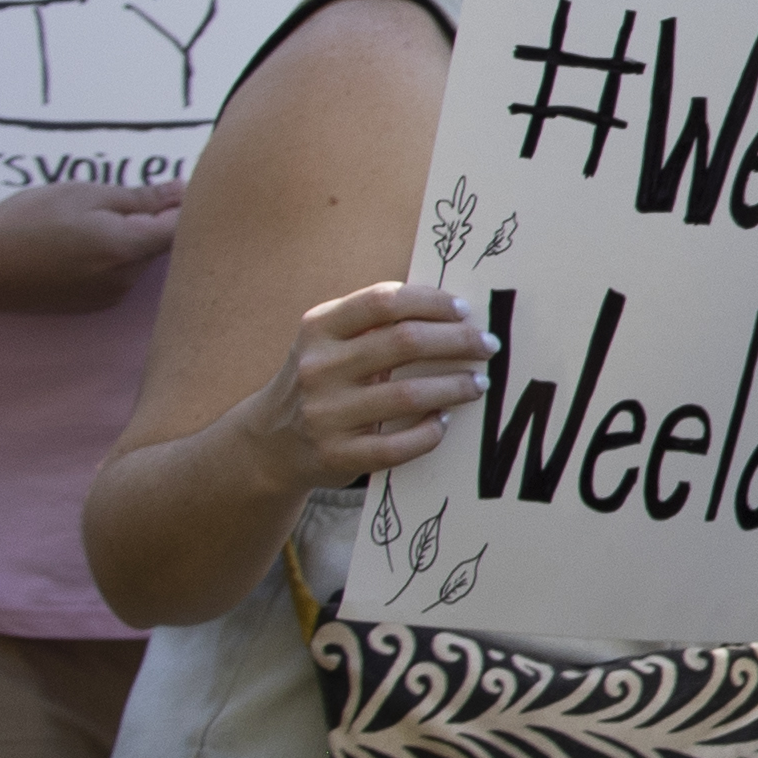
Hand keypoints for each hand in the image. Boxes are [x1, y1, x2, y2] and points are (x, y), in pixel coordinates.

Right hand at [0, 179, 183, 311]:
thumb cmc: (24, 221)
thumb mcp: (83, 194)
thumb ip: (139, 198)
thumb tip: (183, 192)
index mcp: (128, 249)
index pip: (184, 230)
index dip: (183, 207)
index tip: (173, 188)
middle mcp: (125, 281)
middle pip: (161, 247)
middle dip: (151, 222)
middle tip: (114, 202)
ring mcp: (108, 298)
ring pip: (138, 262)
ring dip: (127, 241)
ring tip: (81, 225)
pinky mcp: (90, 307)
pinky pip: (116, 277)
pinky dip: (108, 259)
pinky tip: (73, 247)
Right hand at [253, 280, 488, 485]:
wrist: (269, 444)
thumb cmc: (321, 381)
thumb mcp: (328, 343)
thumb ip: (374, 324)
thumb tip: (450, 311)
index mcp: (318, 328)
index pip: (382, 302)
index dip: (431, 302)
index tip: (464, 310)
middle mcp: (318, 368)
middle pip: (405, 343)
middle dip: (458, 341)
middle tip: (487, 345)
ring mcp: (325, 414)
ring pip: (409, 395)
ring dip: (455, 386)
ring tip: (478, 383)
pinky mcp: (337, 455)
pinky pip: (399, 445)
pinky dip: (431, 432)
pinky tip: (444, 420)